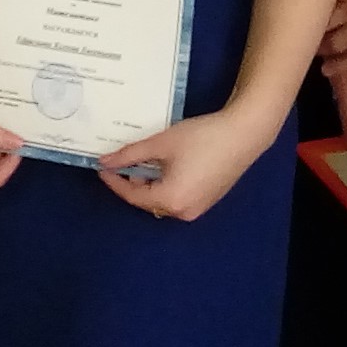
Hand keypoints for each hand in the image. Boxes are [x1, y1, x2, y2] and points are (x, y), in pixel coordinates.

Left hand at [99, 109, 279, 221]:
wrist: (243, 134)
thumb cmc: (202, 138)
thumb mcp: (161, 144)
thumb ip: (130, 155)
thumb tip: (106, 162)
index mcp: (170, 201)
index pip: (132, 196)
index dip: (115, 181)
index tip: (103, 167)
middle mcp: (184, 212)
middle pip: (147, 201)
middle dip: (133, 182)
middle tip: (124, 161)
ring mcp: (198, 208)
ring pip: (163, 200)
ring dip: (151, 184)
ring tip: (146, 160)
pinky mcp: (208, 200)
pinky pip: (178, 198)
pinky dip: (167, 185)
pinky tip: (166, 165)